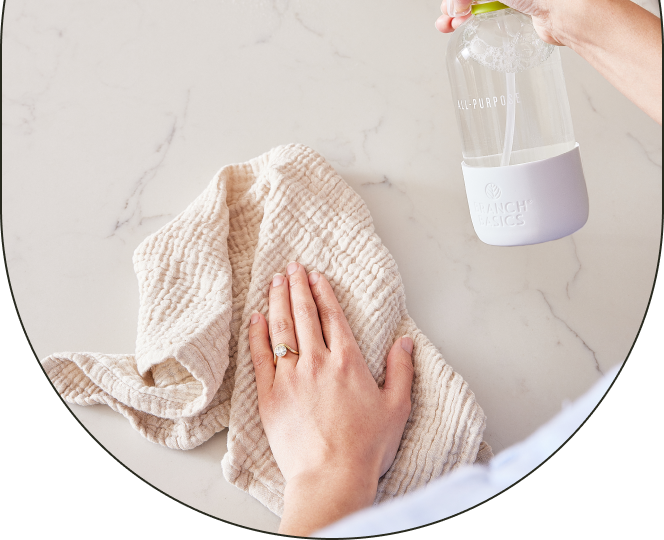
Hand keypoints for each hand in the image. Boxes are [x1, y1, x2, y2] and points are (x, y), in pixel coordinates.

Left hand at [249, 261, 413, 535]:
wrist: (331, 477)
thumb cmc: (365, 447)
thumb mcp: (397, 407)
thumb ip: (402, 370)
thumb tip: (405, 341)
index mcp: (347, 361)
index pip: (331, 316)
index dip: (323, 292)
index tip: (316, 275)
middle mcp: (317, 361)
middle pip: (304, 314)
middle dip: (298, 286)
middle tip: (292, 267)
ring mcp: (290, 376)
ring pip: (281, 327)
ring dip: (278, 300)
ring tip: (275, 281)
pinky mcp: (269, 394)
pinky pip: (260, 355)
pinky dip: (258, 333)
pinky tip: (256, 317)